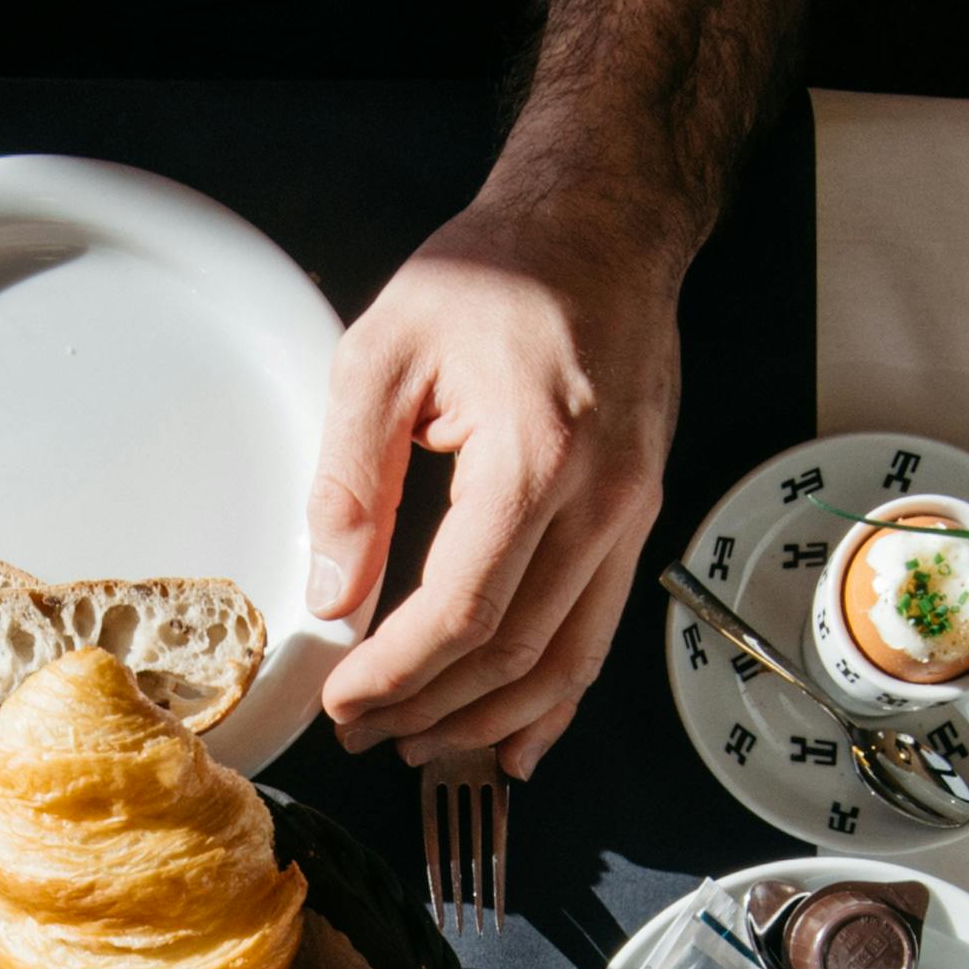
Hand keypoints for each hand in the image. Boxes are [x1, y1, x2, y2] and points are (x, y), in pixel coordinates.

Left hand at [306, 166, 688, 777]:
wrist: (603, 224)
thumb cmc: (495, 271)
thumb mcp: (382, 351)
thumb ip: (351, 479)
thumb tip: (331, 594)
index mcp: (534, 457)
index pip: (461, 611)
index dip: (396, 674)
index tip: (341, 702)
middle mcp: (600, 499)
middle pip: (512, 654)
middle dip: (428, 710)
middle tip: (360, 732)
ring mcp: (631, 514)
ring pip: (564, 662)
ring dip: (486, 720)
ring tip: (417, 744)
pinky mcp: (638, 518)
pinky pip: (597, 633)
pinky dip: (553, 700)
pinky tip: (511, 741)